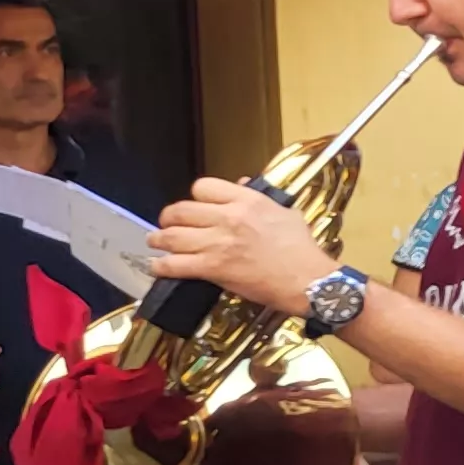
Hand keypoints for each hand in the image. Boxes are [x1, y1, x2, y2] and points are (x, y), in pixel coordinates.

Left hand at [149, 178, 332, 316]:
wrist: (308, 280)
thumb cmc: (302, 250)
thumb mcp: (286, 213)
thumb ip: (259, 199)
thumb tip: (241, 184)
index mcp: (247, 201)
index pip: (203, 188)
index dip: (194, 197)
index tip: (194, 207)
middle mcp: (229, 218)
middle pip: (180, 210)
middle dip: (169, 218)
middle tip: (167, 224)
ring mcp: (218, 243)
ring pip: (171, 236)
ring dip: (159, 240)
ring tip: (156, 242)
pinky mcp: (213, 268)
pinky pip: (174, 264)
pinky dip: (162, 266)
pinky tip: (160, 267)